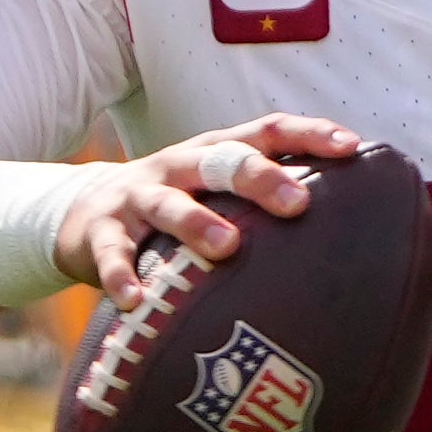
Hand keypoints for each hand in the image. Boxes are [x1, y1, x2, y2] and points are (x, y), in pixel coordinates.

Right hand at [54, 115, 359, 308]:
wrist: (81, 214)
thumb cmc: (176, 208)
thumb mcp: (216, 194)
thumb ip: (266, 206)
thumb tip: (351, 235)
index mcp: (217, 151)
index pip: (269, 131)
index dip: (309, 134)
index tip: (351, 147)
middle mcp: (181, 164)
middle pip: (224, 160)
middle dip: (260, 178)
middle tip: (297, 204)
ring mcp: (139, 194)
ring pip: (170, 203)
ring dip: (198, 223)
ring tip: (227, 247)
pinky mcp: (100, 231)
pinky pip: (112, 253)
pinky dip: (122, 275)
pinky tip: (136, 300)